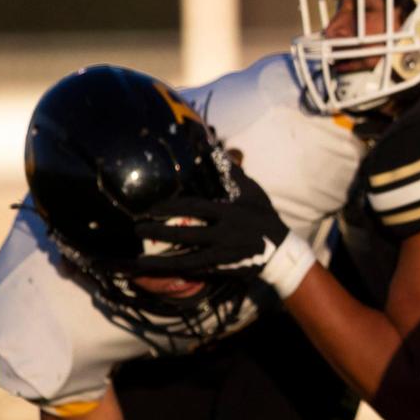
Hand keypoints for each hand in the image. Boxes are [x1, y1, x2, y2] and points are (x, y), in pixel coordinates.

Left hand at [134, 166, 314, 298]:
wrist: (281, 251)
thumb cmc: (264, 216)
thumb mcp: (252, 192)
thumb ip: (233, 172)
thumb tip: (216, 148)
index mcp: (229, 213)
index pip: (193, 208)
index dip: (169, 207)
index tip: (151, 208)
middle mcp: (224, 235)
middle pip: (185, 234)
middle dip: (158, 232)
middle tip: (138, 228)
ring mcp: (223, 255)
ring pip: (186, 259)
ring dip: (162, 260)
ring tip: (140, 260)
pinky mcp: (223, 269)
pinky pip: (196, 271)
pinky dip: (178, 271)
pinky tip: (161, 271)